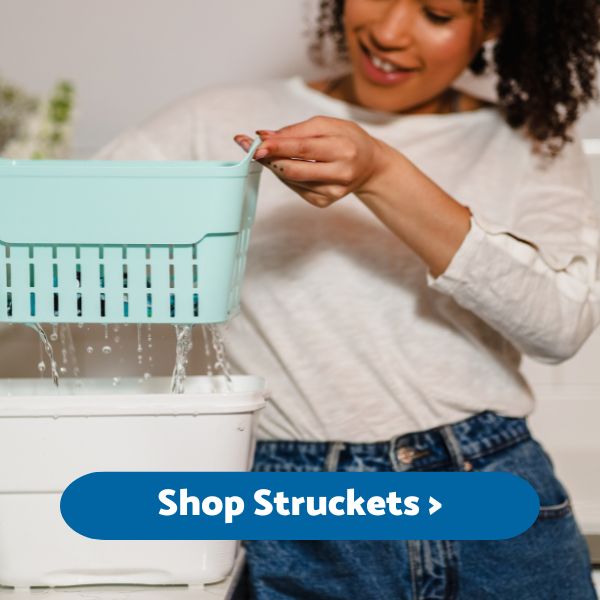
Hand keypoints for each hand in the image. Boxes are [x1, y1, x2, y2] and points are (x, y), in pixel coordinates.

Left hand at [234, 116, 393, 207]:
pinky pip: (295, 188)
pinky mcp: (324, 202)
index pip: (303, 149)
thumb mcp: (329, 125)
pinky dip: (286, 175)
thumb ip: (296, 130)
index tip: (256, 143)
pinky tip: (288, 166)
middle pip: (294, 169)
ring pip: (291, 180)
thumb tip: (265, 136)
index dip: (277, 146)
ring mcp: (332, 192)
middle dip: (270, 159)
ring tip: (270, 153)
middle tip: (253, 148)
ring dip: (275, 166)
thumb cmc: (348, 140)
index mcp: (343, 149)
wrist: (370, 166)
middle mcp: (340, 174)